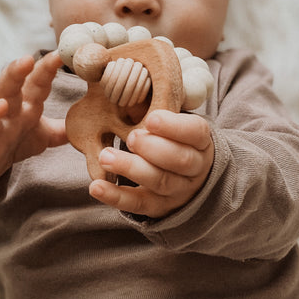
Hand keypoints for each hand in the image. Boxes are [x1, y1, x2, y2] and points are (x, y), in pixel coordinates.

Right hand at [0, 51, 66, 190]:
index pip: (36, 84)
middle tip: (25, 60)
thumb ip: (65, 127)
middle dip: (15, 74)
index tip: (61, 54)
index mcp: (25, 107)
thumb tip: (95, 120)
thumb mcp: (43, 133)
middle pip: (8, 90)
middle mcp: (6, 116)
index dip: (47, 69)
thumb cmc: (16, 138)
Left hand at [88, 110, 213, 217]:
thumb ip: (158, 107)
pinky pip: (137, 205)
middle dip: (153, 148)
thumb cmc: (173, 138)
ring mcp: (177, 191)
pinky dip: (116, 197)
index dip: (174, 127)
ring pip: (159, 182)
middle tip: (131, 137)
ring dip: (131, 168)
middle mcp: (194, 168)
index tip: (151, 118)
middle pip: (179, 160)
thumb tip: (131, 91)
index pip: (195, 132)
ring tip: (105, 156)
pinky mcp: (157, 207)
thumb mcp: (173, 120)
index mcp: (201, 141)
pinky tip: (97, 186)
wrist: (188, 176)